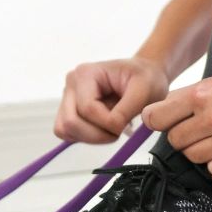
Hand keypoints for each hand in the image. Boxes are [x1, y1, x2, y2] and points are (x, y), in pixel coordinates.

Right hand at [55, 57, 171, 143]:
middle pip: (71, 122)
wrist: (144, 77)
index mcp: (86, 73)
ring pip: (66, 130)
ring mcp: (67, 98)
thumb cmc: (145, 79)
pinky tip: (104, 129)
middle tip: (118, 131)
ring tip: (112, 129)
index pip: (87, 109)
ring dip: (91, 137)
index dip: (107, 124)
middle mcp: (71, 84)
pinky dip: (86, 138)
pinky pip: (68, 134)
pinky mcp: (69, 112)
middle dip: (96, 135)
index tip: (126, 125)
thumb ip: (127, 110)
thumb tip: (112, 127)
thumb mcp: (144, 90)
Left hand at [141, 72, 211, 176]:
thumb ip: (190, 99)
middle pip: (175, 141)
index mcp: (204, 93)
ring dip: (203, 152)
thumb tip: (157, 116)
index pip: (156, 117)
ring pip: (194, 157)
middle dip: (184, 140)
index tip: (167, 126)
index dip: (159, 124)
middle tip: (203, 133)